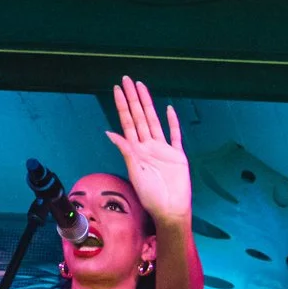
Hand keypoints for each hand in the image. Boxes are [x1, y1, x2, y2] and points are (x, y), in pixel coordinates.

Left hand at [105, 76, 192, 229]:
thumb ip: (126, 150)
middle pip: (139, 117)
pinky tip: (169, 110)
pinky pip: (175, 136)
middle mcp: (148, 146)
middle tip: (127, 79)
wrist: (171, 209)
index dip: (122, 105)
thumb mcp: (134, 171)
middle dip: (133, 98)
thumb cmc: (151, 196)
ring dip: (148, 104)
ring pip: (154, 121)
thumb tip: (110, 132)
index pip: (127, 122)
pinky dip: (172, 123)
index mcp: (136, 149)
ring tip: (142, 87)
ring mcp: (163, 149)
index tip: (117, 89)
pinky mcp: (177, 156)